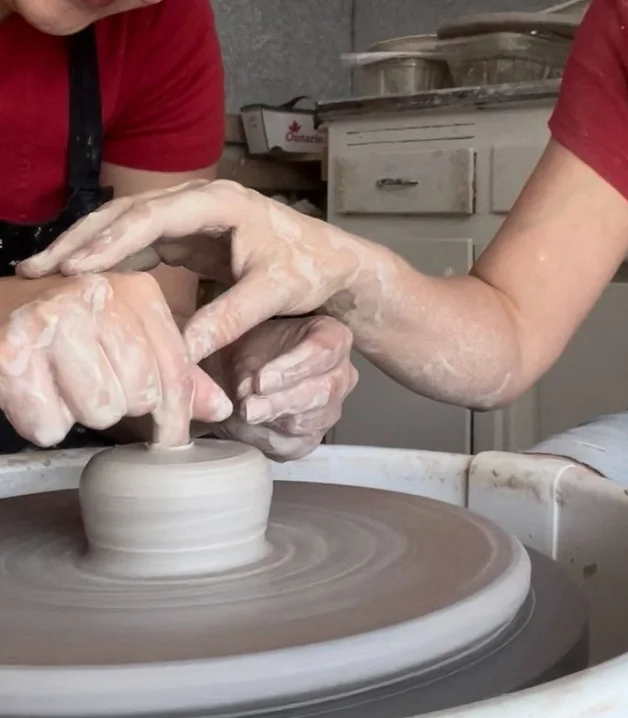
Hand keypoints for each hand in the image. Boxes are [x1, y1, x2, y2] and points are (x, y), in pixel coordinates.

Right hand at [0, 273, 230, 447]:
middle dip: (116, 404)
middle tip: (89, 381)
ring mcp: (54, 318)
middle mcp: (99, 295)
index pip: (177, 372)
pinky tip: (32, 389)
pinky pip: (50, 424)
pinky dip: (40, 421)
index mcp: (138, 291)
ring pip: (99, 411)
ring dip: (78, 412)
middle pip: (141, 396)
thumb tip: (220, 410)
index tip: (169, 438)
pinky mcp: (12, 350)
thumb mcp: (128, 337)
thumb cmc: (64, 328)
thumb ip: (175, 373)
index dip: (176, 416)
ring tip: (60, 381)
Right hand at [17, 180, 383, 363]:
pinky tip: (88, 279)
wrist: (335, 263)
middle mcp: (200, 202)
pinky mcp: (191, 238)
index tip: (78, 266)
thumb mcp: (273, 291)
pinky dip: (114, 260)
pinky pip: (142, 244)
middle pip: (128, 215)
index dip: (112, 241)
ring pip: (128, 227)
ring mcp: (192, 218)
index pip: (154, 217)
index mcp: (219, 203)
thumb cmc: (311, 267)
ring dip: (90, 248)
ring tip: (48, 272)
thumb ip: (230, 317)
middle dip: (83, 239)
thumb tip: (185, 353)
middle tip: (39, 266)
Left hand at [211, 315, 356, 460]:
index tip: (261, 381)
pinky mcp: (311, 438)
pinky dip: (263, 438)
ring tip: (239, 414)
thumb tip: (247, 392)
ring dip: (268, 421)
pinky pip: (293, 445)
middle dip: (280, 402)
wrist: (234, 371)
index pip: (324, 351)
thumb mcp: (242, 341)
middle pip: (321, 392)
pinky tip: (241, 426)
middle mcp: (341, 374)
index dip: (293, 368)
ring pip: (306, 422)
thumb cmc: (245, 345)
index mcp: (333, 337)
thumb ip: (247, 364)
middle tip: (248, 408)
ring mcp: (330, 409)